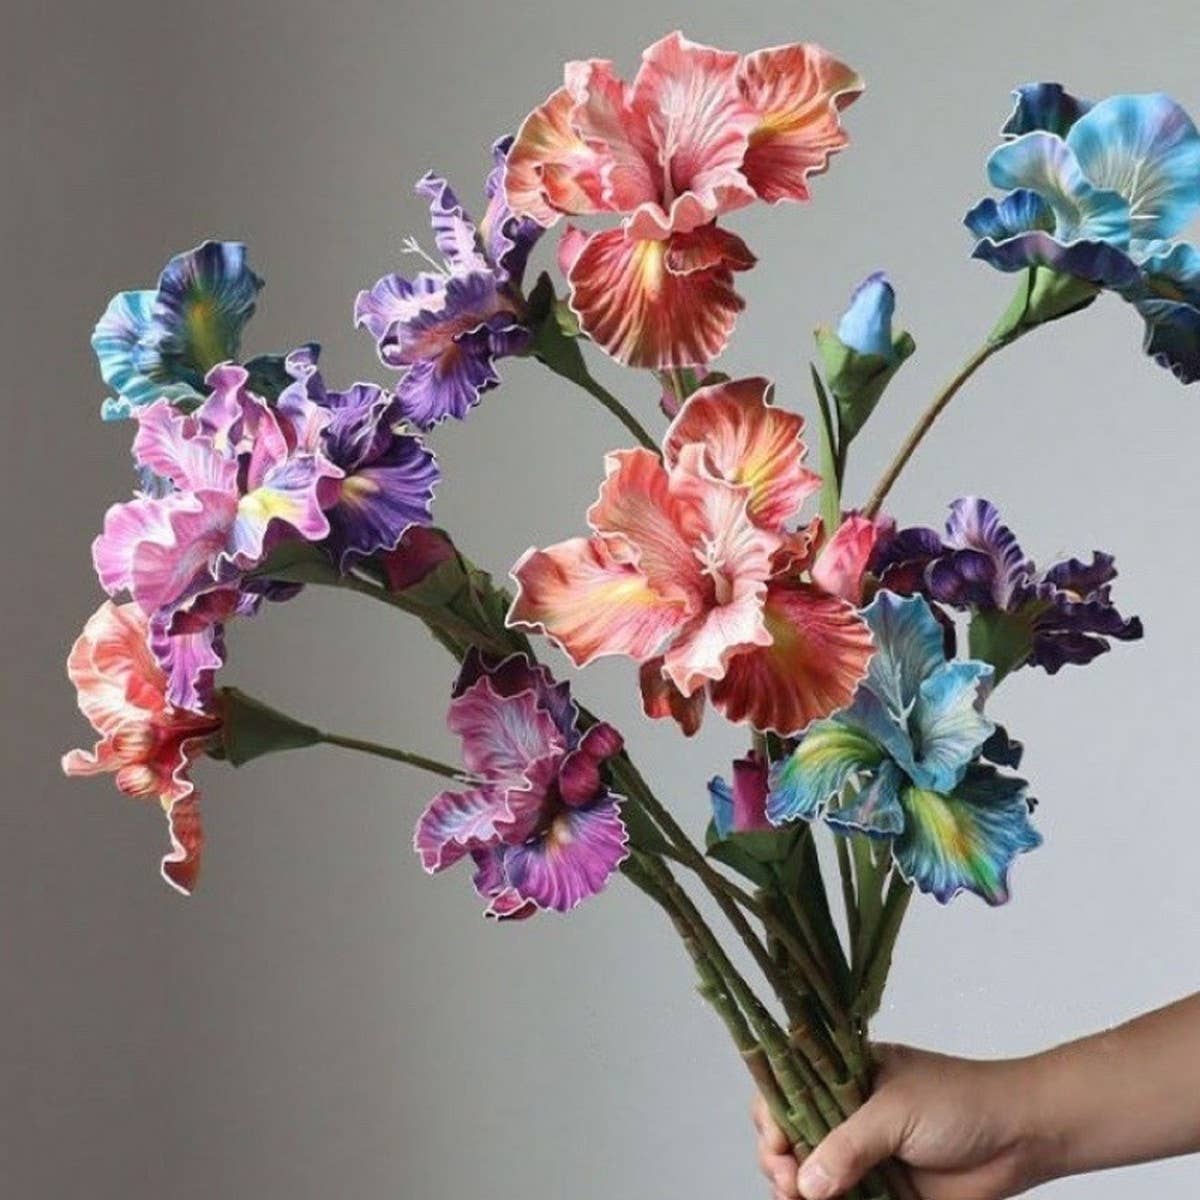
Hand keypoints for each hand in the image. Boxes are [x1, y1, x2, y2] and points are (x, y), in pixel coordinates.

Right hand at [751, 1044, 1050, 1199]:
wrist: (1021, 1137)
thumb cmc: (961, 1102)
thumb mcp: (895, 1111)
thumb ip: (848, 1146)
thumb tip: (806, 1184)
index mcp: (846, 1074)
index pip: (789, 1087)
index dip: (773, 1115)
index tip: (777, 1143)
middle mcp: (849, 1111)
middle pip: (791, 1133)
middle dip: (778, 1157)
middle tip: (788, 1180)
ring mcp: (865, 1153)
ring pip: (811, 1174)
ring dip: (797, 1190)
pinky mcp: (885, 1189)